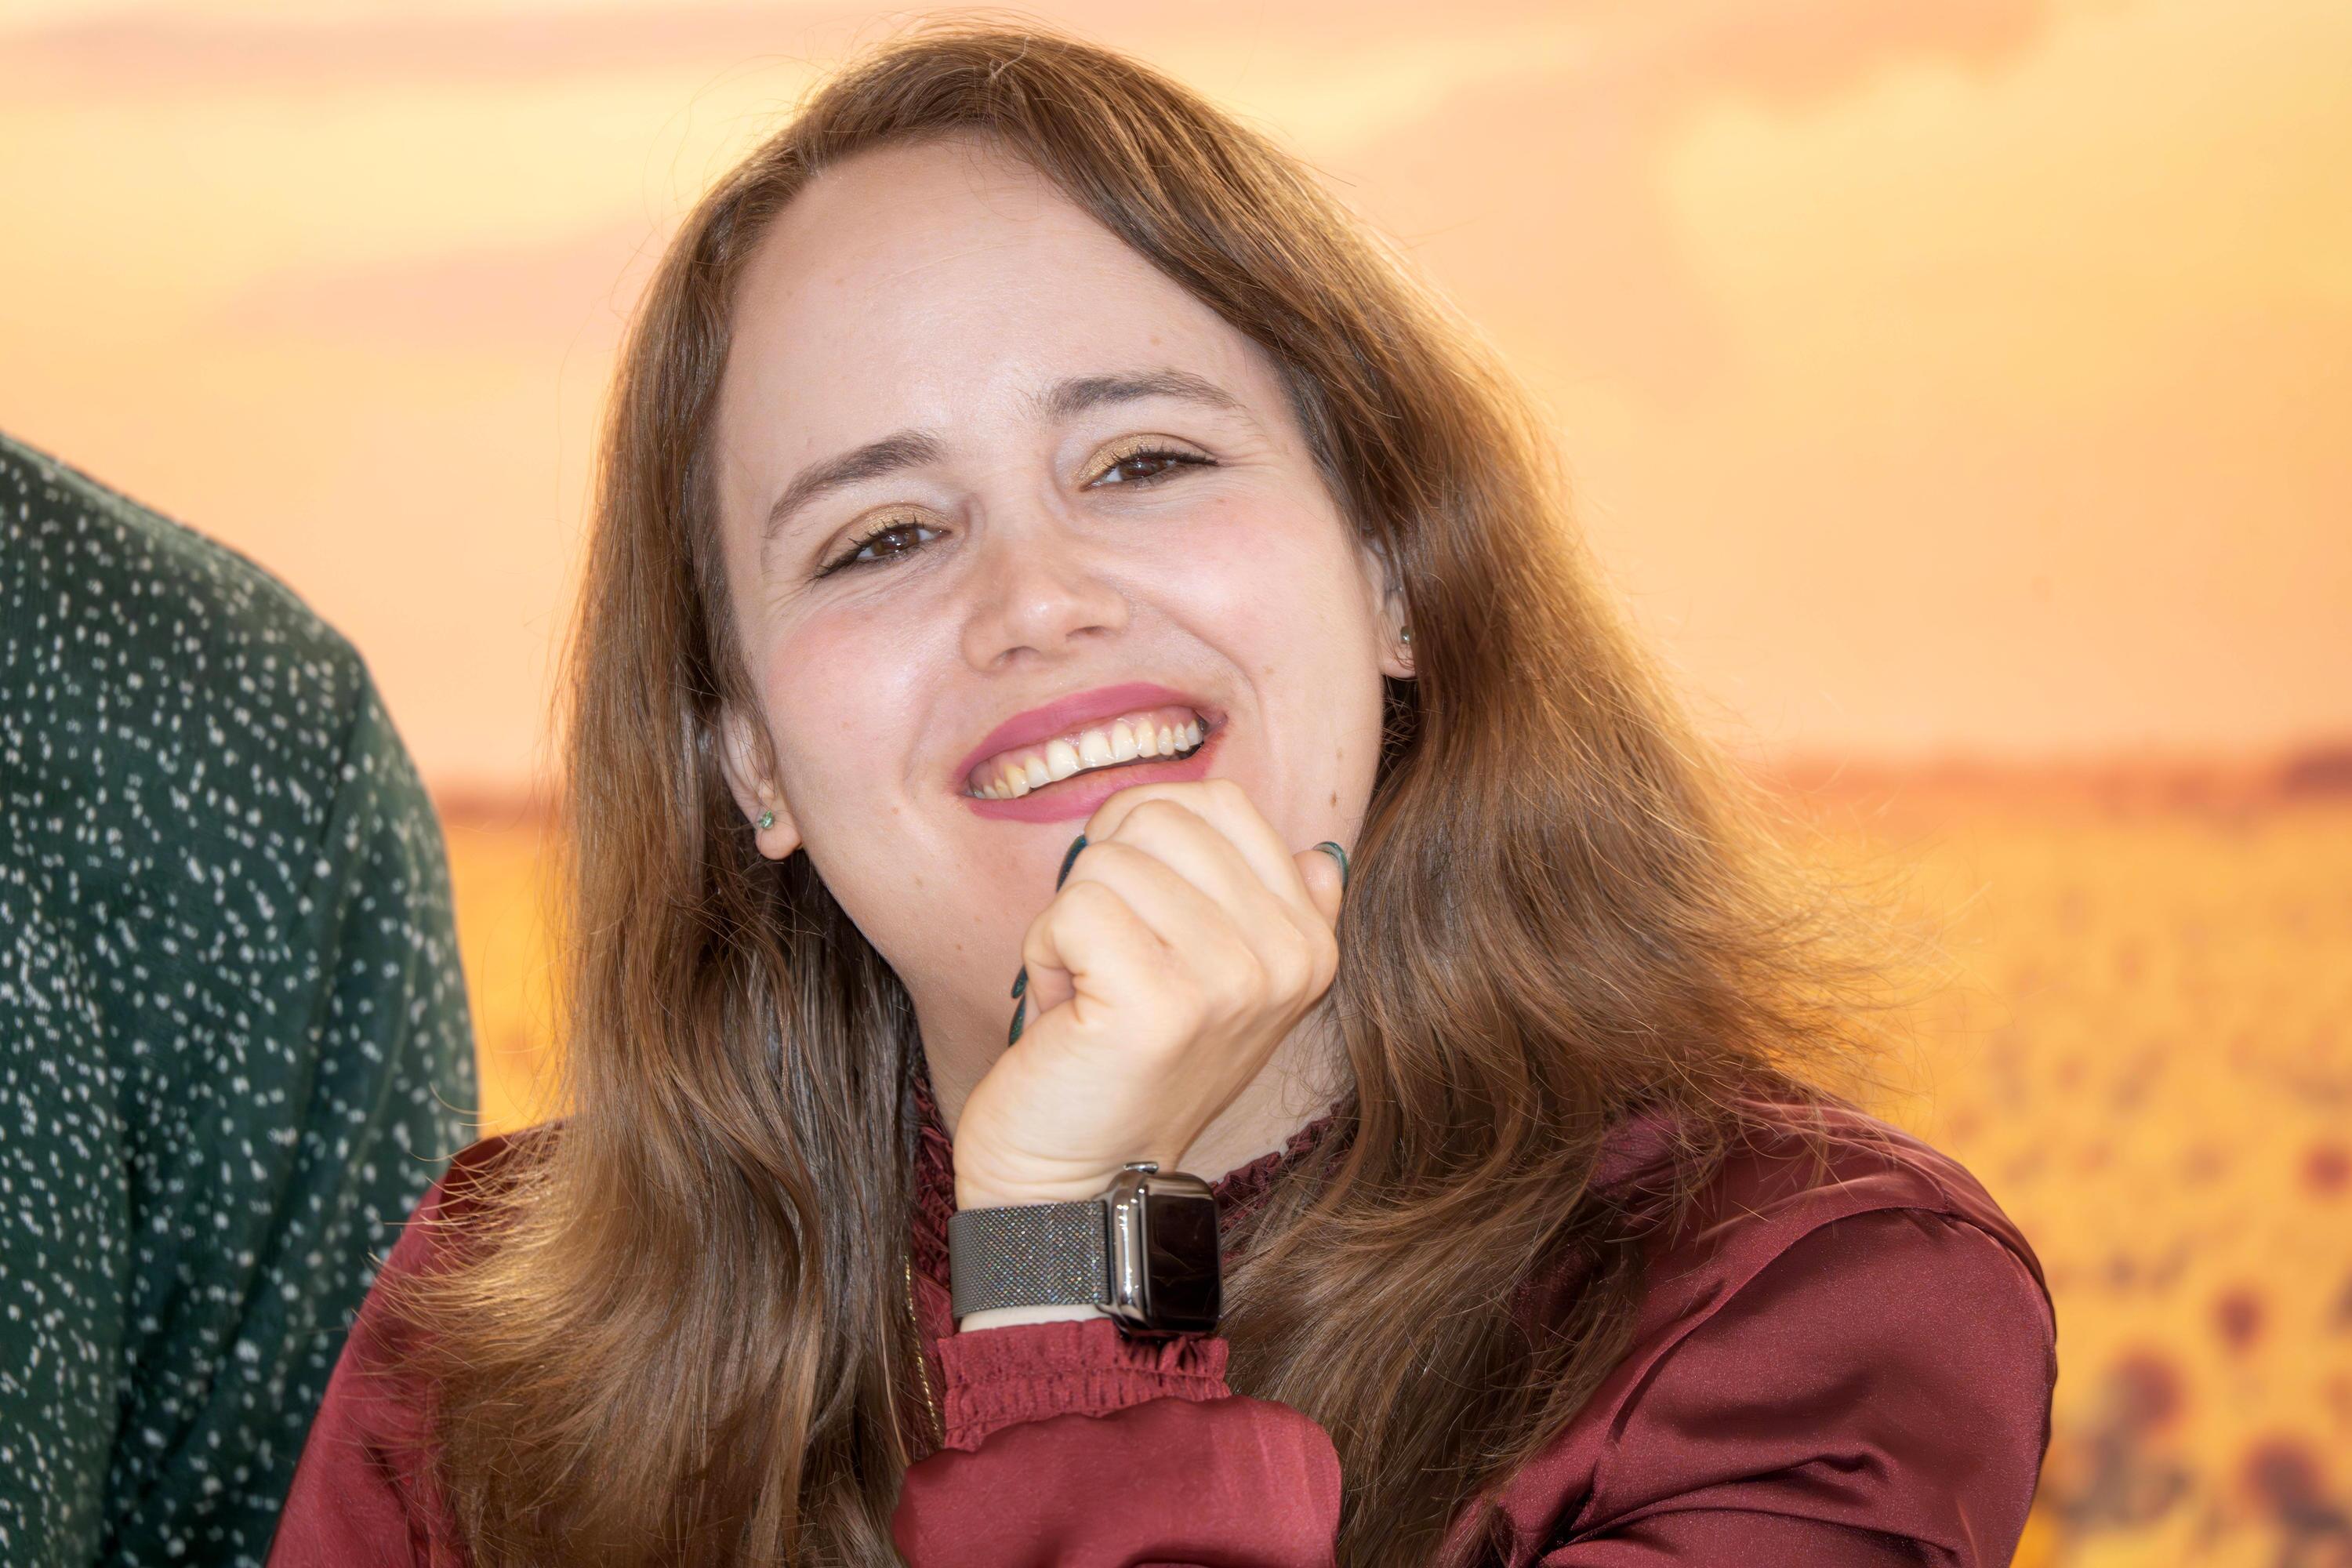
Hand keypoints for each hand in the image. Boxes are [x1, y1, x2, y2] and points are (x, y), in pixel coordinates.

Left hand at [953, 777, 1346, 1213]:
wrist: (1082, 1180)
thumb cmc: (1128, 1063)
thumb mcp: (1221, 978)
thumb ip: (1264, 905)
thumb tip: (1313, 850)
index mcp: (1309, 939)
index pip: (1217, 802)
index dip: (1144, 838)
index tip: (1140, 919)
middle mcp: (1287, 959)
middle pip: (1160, 817)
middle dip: (1104, 879)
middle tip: (1110, 963)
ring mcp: (1233, 982)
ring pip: (1108, 861)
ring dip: (1070, 923)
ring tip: (1093, 995)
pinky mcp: (1162, 1006)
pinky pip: (1075, 908)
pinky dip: (1046, 953)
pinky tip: (1070, 1012)